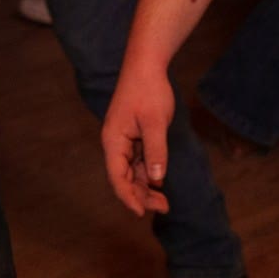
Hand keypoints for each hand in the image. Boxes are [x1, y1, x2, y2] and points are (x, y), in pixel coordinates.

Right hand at [99, 66, 176, 217]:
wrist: (146, 65)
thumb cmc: (148, 90)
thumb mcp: (155, 122)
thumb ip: (156, 150)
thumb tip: (156, 179)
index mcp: (113, 141)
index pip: (117, 177)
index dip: (128, 197)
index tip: (142, 213)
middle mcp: (115, 143)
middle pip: (124, 177)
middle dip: (141, 194)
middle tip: (164, 207)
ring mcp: (124, 140)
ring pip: (132, 171)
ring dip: (146, 186)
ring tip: (164, 201)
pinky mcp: (134, 136)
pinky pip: (139, 161)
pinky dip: (149, 173)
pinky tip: (160, 182)